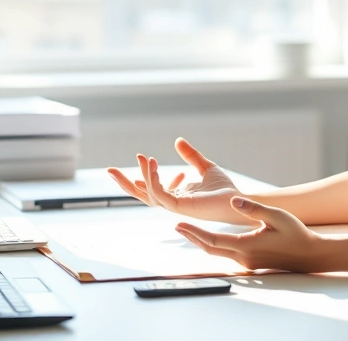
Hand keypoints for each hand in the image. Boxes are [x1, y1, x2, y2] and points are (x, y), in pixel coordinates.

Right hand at [107, 138, 246, 223]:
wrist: (238, 200)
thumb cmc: (224, 189)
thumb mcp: (205, 166)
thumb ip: (191, 156)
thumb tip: (177, 141)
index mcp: (176, 196)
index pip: (152, 189)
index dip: (145, 175)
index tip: (145, 157)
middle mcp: (173, 202)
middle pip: (142, 195)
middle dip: (125, 184)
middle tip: (109, 170)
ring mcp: (175, 206)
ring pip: (149, 194)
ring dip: (142, 176)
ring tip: (142, 157)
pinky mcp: (181, 207)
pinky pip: (160, 195)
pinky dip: (153, 181)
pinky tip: (152, 165)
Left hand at [175, 196, 323, 273]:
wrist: (310, 256)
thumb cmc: (296, 234)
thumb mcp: (277, 216)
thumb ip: (254, 208)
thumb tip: (234, 200)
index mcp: (246, 246)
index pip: (212, 239)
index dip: (194, 232)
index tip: (180, 223)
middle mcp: (243, 258)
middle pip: (210, 248)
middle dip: (192, 237)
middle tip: (177, 226)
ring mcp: (246, 263)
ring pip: (217, 252)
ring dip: (201, 241)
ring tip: (188, 230)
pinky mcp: (250, 263)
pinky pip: (226, 254)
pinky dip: (213, 244)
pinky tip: (209, 237)